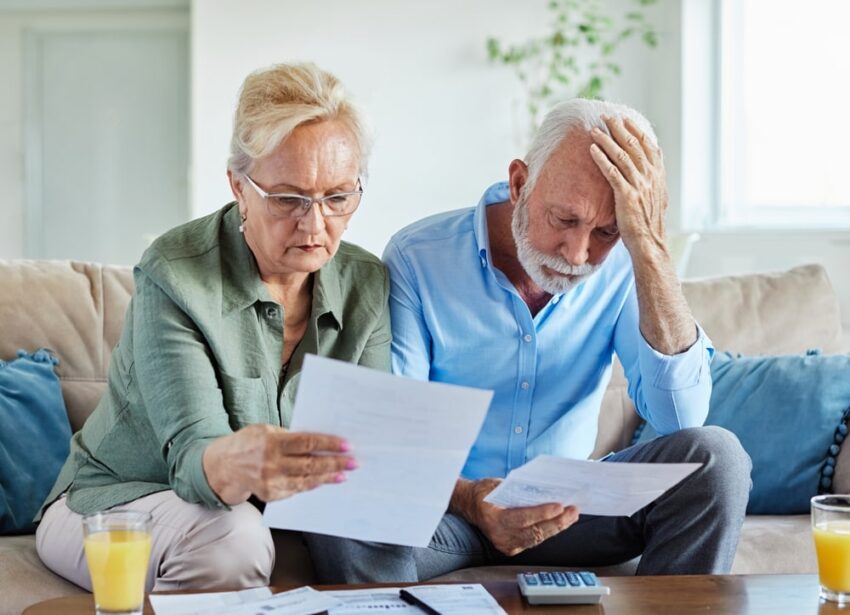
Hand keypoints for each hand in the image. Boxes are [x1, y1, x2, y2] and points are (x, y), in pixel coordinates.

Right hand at [202, 423, 354, 504]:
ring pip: (306, 480)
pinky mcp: (270, 494)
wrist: (223, 466)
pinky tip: (324, 481)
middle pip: (310, 464)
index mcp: (271, 442)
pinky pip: (297, 490)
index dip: (328, 444)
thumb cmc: (248, 443)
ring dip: (328, 478)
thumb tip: (317, 440)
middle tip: (354, 462)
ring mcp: (270, 481)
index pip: (306, 442)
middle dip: (335, 463)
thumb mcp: (265, 431)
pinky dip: (312, 485)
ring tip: (344, 474)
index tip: (347, 445)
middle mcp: (271, 463)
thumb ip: (288, 436)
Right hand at [455, 478, 578, 556]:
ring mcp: (505, 544)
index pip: (523, 517)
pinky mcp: (510, 548)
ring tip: (571, 517)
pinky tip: (559, 523)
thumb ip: (517, 490)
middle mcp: (499, 535)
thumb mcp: (497, 484)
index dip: (543, 513)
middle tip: (573, 511)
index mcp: (493, 518)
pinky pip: (533, 541)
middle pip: (534, 532)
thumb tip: (543, 490)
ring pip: (537, 539)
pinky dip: (547, 532)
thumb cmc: (484, 491)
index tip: (560, 506)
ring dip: (556, 528)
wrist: (468, 505)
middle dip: (557, 522)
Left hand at [589, 116, 667, 253]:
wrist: (649, 243)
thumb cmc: (648, 223)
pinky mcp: (627, 196)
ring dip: (607, 140)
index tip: (626, 119)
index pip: (648, 146)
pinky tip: (592, 150)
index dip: (636, 131)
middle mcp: (650, 177)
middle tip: (607, 117)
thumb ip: (651, 181)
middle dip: (620, 129)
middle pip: (634, 146)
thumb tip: (649, 169)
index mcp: (658, 176)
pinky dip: (602, 159)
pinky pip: (612, 173)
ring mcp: (639, 186)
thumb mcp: (655, 198)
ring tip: (595, 129)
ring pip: (622, 156)